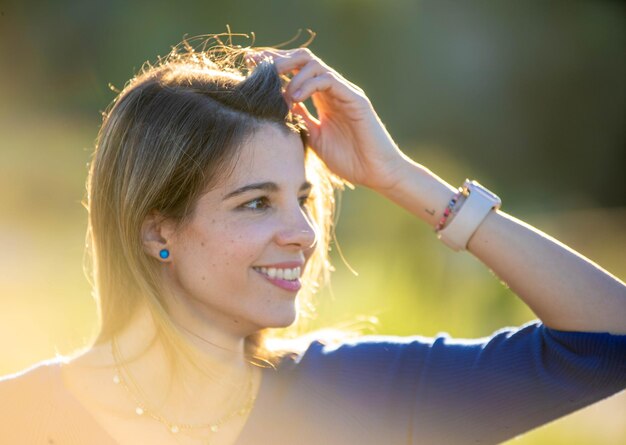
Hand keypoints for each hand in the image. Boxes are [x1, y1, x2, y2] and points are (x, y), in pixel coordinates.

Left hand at [250, 48, 409, 191]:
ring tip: (281, 93)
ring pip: (315, 65)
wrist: (377, 173)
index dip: (274, 65)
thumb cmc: (349, 160)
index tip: (249, 64)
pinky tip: (295, 98)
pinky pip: (329, 80)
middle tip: (259, 67)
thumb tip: (277, 106)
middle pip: (303, 59)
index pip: (296, 71)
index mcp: (323, 99)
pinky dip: (309, 84)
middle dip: (279, 60)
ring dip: (292, 74)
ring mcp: (345, 92)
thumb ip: (299, 120)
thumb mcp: (314, 138)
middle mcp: (333, 91)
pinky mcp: (355, 99)